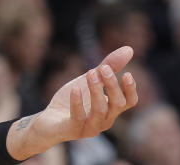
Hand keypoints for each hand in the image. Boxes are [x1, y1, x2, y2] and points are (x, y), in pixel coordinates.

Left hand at [8, 46, 138, 159]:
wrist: (48, 120)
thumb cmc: (72, 100)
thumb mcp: (89, 80)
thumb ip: (107, 67)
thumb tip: (129, 49)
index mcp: (111, 109)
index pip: (129, 102)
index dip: (130, 89)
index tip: (127, 73)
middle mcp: (104, 120)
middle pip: (117, 104)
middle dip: (111, 85)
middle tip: (102, 68)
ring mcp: (89, 127)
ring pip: (100, 110)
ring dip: (96, 90)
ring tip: (90, 73)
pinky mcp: (73, 130)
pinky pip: (78, 117)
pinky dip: (77, 102)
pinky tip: (75, 88)